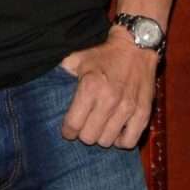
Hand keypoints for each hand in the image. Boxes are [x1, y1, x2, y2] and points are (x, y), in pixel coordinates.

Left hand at [59, 30, 158, 148]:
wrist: (136, 47)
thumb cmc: (104, 55)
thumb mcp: (78, 59)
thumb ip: (62, 74)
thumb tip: (46, 87)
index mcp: (90, 86)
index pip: (73, 124)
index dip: (67, 130)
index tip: (69, 129)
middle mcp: (109, 99)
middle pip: (89, 137)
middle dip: (83, 133)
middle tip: (85, 125)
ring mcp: (128, 107)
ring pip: (107, 142)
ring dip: (101, 136)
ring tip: (100, 125)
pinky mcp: (143, 112)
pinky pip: (129, 142)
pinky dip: (120, 141)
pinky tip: (116, 130)